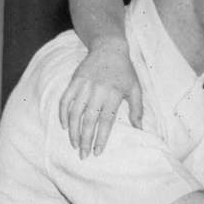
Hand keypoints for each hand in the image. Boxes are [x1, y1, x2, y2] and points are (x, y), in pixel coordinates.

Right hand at [58, 39, 144, 157]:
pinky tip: (64, 126)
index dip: (101, 138)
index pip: (106, 122)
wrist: (109, 48)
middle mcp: (97, 92)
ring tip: (74, 144)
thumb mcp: (136, 89)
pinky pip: (65, 101)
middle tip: (83, 155)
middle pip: (88, 121)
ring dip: (73, 131)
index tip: (97, 152)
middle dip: (85, 140)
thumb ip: (137, 110)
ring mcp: (84, 86)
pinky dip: (63, 114)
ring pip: (75, 113)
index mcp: (114, 95)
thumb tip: (140, 129)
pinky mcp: (74, 81)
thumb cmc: (125, 71)